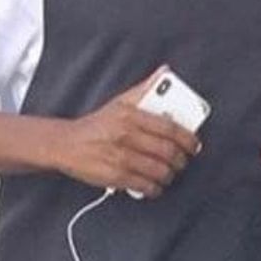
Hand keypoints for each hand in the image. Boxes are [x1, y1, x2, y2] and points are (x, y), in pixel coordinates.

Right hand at [61, 68, 201, 196]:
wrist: (66, 144)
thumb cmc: (97, 124)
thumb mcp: (119, 102)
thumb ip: (144, 89)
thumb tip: (165, 71)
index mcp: (131, 115)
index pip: (170, 128)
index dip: (188, 139)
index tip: (194, 146)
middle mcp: (127, 135)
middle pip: (168, 152)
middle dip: (180, 161)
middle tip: (181, 162)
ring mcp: (121, 157)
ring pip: (159, 171)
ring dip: (169, 176)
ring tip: (168, 174)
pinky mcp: (115, 176)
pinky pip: (145, 186)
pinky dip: (154, 189)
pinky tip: (154, 187)